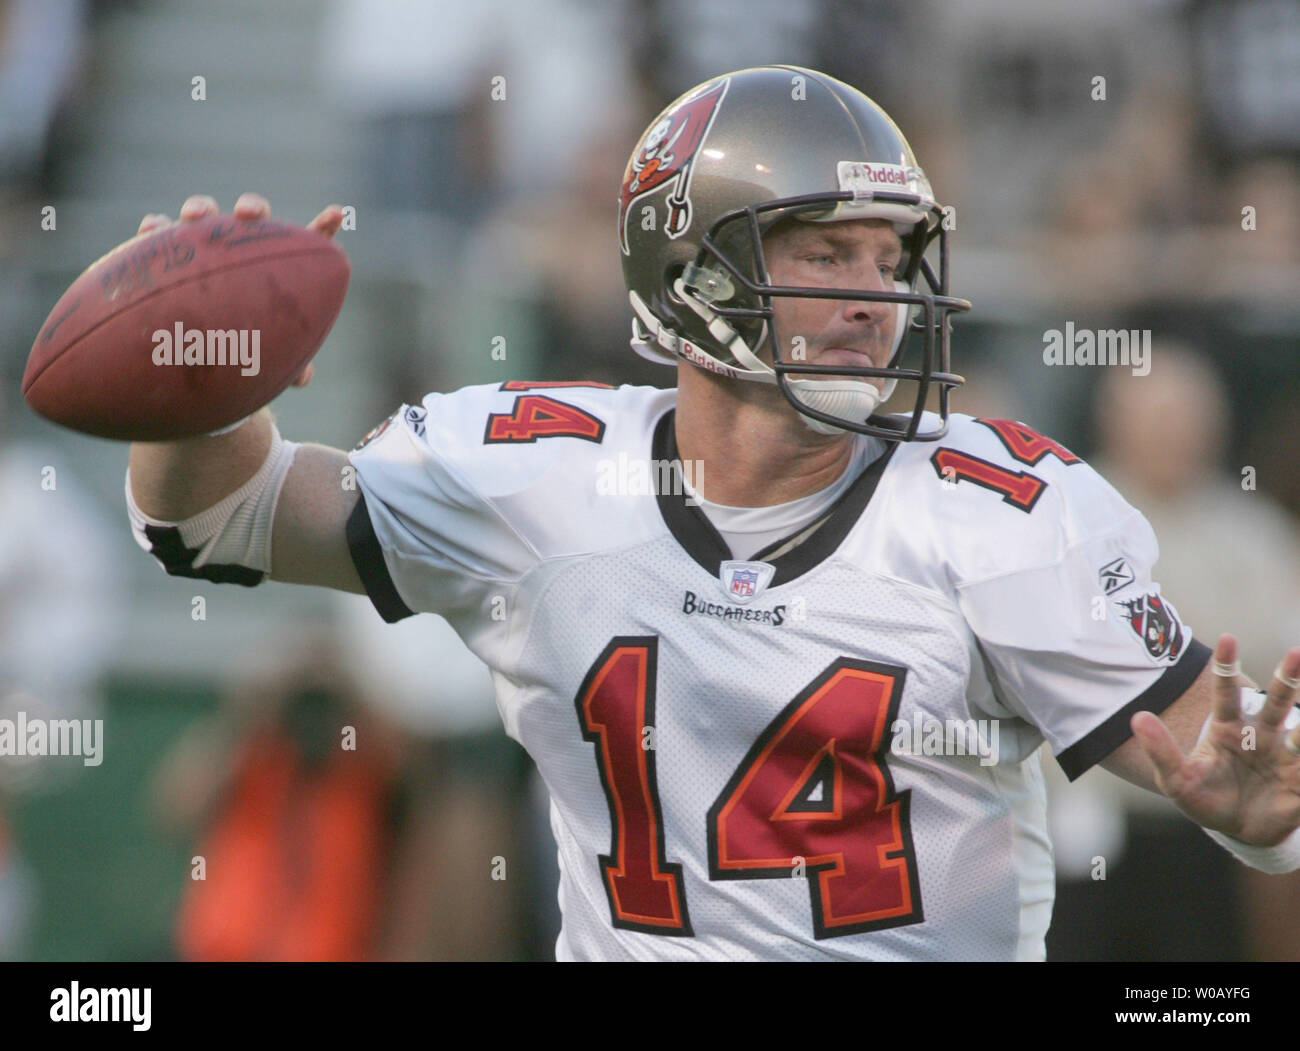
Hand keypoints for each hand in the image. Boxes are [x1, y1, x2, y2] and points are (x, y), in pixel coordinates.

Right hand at [135, 193, 344, 388]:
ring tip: (194, 217)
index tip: (338, 214)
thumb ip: (289, 363)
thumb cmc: (246, 352)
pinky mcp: (168, 253)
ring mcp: (205, 247)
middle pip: (253, 218)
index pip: (306, 245)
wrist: (198, 353)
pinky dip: (156, 227)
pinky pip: (160, 233)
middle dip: (252, 208)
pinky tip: (151, 229)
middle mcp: (242, 249)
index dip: (323, 228)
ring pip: (205, 215)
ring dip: (200, 208)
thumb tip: (303, 379)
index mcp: (278, 268)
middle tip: (248, 216)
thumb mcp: (268, 357)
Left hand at [1132, 634, 1299, 844]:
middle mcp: (1261, 735)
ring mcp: (1285, 755)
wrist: (1238, 831)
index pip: (1225, 693)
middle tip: (1296, 652)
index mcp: (1228, 729)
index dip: (1226, 666)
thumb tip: (1137, 717)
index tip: (1227, 638)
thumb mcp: (1177, 780)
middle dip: (1288, 678)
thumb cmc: (1204, 798)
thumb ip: (1161, 751)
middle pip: (1276, 701)